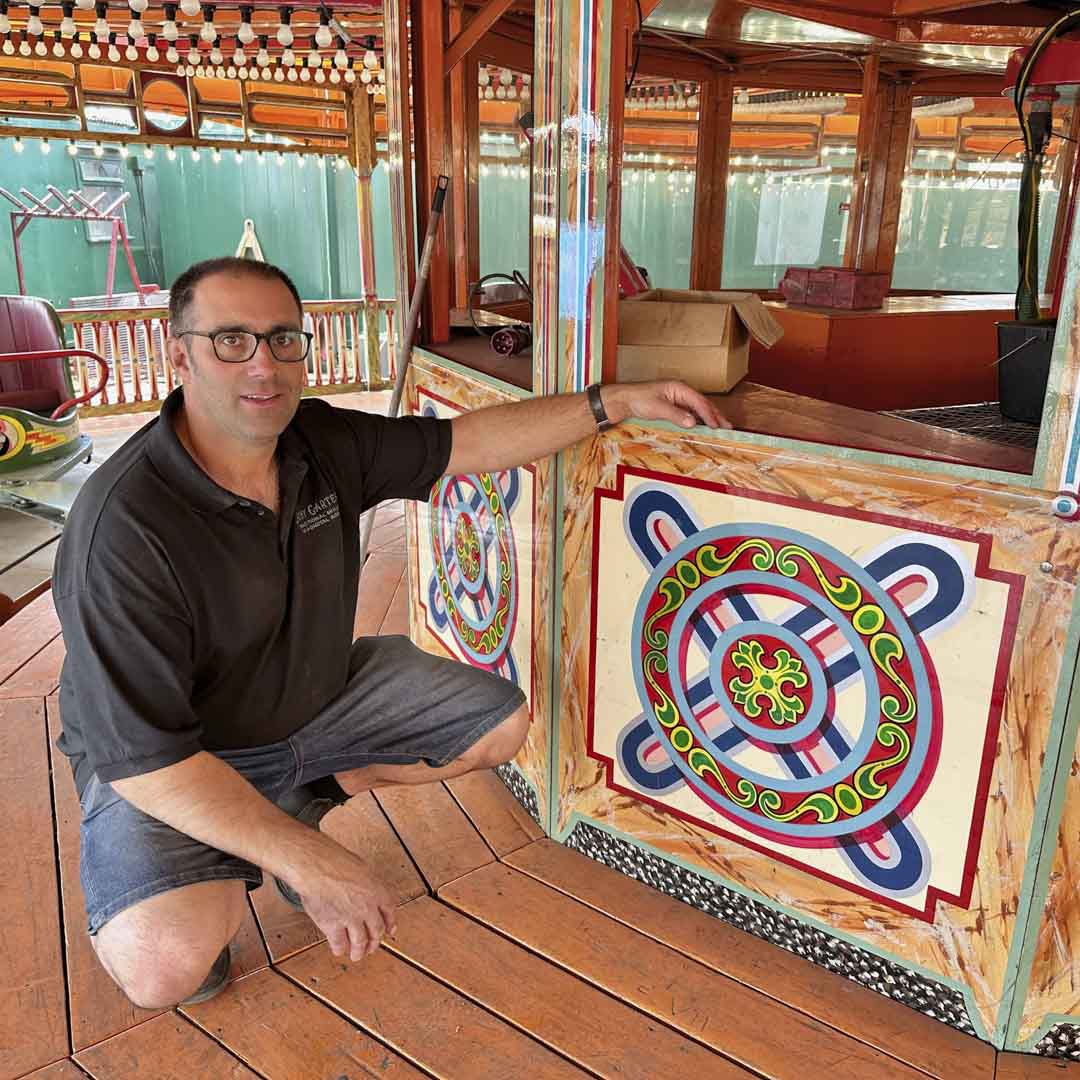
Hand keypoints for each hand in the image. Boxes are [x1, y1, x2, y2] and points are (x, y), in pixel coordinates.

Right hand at [290, 845, 397, 960]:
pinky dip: (340, 949)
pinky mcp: (333, 926)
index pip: (390, 912)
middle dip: (375, 942)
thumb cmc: (335, 861)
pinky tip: (339, 949)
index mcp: (377, 891)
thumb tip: (367, 889)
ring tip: (356, 956)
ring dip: (359, 952)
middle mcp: (367, 907)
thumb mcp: (361, 868)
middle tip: (372, 947)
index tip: (390, 930)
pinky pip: (339, 943)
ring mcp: (351, 918)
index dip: (391, 923)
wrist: (317, 866)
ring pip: (360, 943)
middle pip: (376, 931)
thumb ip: (367, 884)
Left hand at [604, 380, 731, 430]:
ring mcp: (678, 399)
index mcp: (679, 388)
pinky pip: (691, 413)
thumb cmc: (639, 399)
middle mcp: (681, 392)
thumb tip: (692, 422)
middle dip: (716, 416)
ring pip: (698, 409)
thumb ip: (675, 414)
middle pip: (703, 404)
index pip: (699, 402)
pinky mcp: (674, 406)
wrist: (625, 401)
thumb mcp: (657, 407)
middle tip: (728, 427)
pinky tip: (704, 427)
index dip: (710, 415)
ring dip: (709, 418)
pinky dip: (699, 420)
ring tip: (721, 428)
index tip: (717, 426)